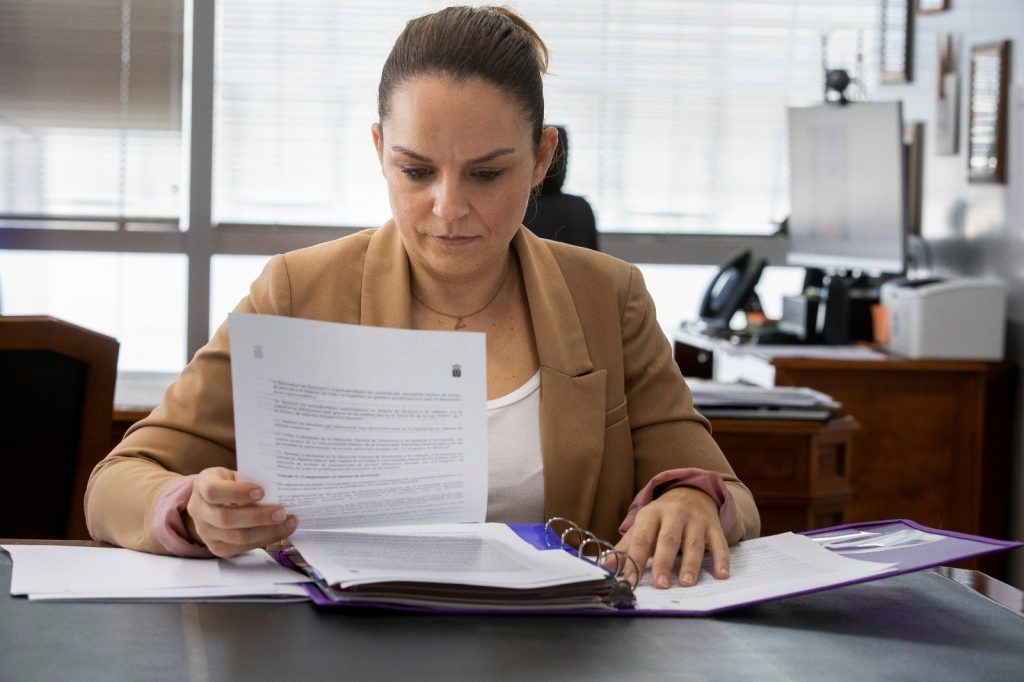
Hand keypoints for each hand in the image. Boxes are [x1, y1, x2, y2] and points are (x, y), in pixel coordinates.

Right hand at [184, 467, 297, 557]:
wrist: (214, 501)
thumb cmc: (231, 483)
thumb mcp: (235, 474)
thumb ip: (251, 480)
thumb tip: (280, 489)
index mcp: (202, 485)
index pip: (214, 491)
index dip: (238, 493)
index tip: (262, 491)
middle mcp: (198, 510)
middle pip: (226, 519)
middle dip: (258, 517)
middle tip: (282, 512)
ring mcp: (205, 532)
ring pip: (237, 537)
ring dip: (267, 531)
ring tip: (289, 523)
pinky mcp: (217, 548)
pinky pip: (242, 548)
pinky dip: (265, 540)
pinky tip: (280, 531)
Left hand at [614, 486, 729, 588]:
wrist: (692, 493)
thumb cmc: (662, 518)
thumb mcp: (642, 526)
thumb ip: (626, 547)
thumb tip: (605, 566)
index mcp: (651, 514)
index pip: (642, 538)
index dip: (635, 559)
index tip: (629, 580)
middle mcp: (674, 514)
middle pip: (668, 539)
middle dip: (663, 562)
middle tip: (660, 585)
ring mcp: (696, 520)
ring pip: (693, 543)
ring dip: (690, 564)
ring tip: (685, 583)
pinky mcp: (714, 526)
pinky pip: (719, 543)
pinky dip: (721, 559)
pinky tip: (721, 575)